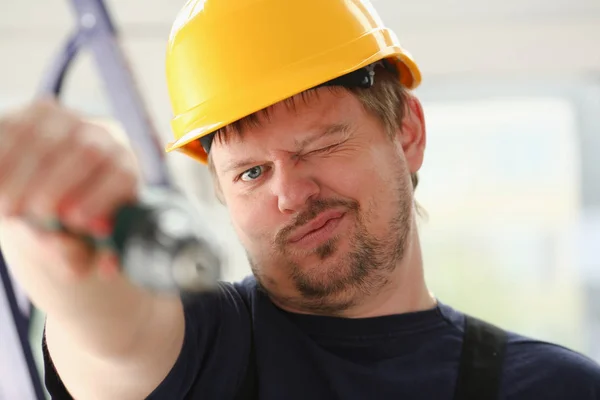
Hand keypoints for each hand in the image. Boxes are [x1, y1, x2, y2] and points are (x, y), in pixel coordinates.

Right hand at [0, 98, 138, 281]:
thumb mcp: (79, 249)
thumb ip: (86, 256)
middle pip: (87, 151)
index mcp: (124, 169)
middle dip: (59, 185)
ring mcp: (67, 121)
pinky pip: (12, 128)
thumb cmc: (67, 228)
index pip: (122, 175)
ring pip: (46, 136)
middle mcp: (101, 137)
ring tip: (10, 209)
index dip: (102, 198)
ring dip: (23, 174)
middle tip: (38, 214)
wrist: (43, 199)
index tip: (78, 223)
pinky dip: (2, 158)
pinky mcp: (32, 114)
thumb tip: (105, 267)